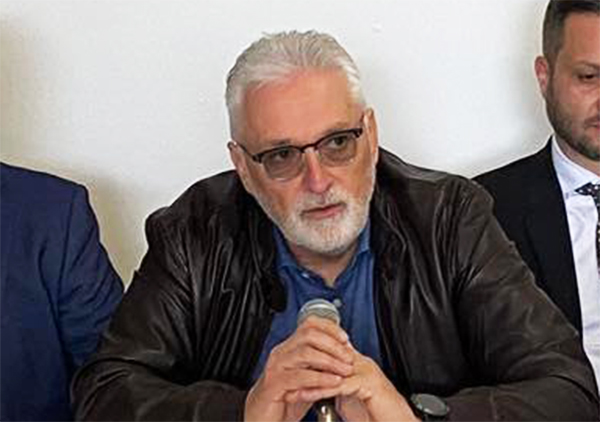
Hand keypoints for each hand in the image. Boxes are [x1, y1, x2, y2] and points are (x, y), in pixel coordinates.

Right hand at [244, 316, 354, 421]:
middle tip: (348, 357)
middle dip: (333, 344)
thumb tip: (346, 356)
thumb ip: (322, 367)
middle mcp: (281, 353)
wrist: (262, 419)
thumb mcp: (308, 379)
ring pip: (305, 353)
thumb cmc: (285, 400)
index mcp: (289, 348)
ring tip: (345, 370)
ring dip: (330, 361)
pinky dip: (319, 378)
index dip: (329, 328)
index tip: (345, 338)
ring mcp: (276, 367)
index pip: (309, 325)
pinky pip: (299, 377)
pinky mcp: (273, 384)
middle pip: (308, 334)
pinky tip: (333, 382)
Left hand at [298, 348, 418, 421]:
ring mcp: (366, 372)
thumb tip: (317, 386)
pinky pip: (340, 385)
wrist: (398, 421)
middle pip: (328, 356)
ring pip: (331, 370)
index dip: (309, 358)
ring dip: (309, 379)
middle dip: (305, 367)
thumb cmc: (377, 413)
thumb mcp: (350, 397)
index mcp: (357, 363)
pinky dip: (320, 390)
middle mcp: (361, 363)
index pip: (329, 350)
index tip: (290, 368)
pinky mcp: (368, 384)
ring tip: (291, 388)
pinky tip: (306, 395)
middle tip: (286, 375)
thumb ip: (336, 386)